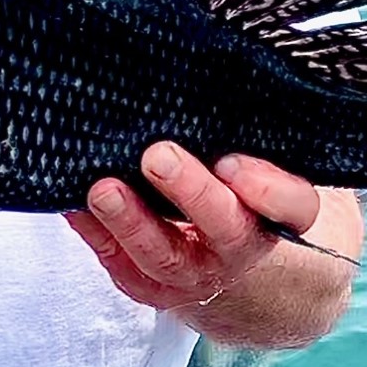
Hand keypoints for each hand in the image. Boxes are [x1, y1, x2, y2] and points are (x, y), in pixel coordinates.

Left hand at [67, 142, 320, 314]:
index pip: (292, 204)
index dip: (267, 188)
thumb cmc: (238, 188)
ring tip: (103, 189)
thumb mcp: (259, 160)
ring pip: (164, 254)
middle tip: (157, 157)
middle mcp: (241, 247)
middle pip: (224, 227)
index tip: (231, 162)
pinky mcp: (151, 286)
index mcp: (279, 213)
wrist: (227, 258)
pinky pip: (121, 265)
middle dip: (189, 192)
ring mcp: (195, 273)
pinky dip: (96, 234)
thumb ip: (246, 133)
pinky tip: (74, 204)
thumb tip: (201, 81)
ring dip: (130, 221)